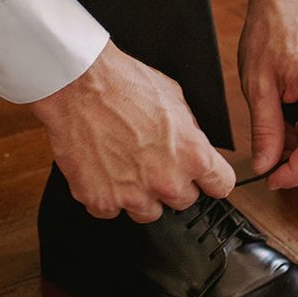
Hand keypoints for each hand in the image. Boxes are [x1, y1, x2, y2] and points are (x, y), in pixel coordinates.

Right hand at [30, 41, 234, 221]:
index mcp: (192, 156)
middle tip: (152, 160)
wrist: (76, 84)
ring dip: (141, 195)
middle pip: (184, 201)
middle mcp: (166, 181)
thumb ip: (190, 132)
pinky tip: (102, 170)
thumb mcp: (175, 98)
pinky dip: (107, 195)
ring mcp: (132, 195)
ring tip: (125, 165)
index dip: (211, 179)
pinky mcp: (100, 200)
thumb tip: (194, 144)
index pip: (221, 186)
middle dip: (172, 184)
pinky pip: (111, 211)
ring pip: (148, 212)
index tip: (204, 178)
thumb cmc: (123, 83)